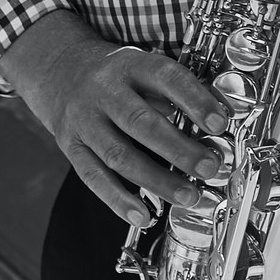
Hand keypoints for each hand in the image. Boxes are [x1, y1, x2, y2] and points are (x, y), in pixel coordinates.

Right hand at [0, 11, 228, 226]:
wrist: (60, 72)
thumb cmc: (119, 75)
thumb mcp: (146, 66)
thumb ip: (177, 90)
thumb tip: (217, 118)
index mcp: (132, 64)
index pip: (167, 78)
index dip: (194, 100)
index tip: (220, 123)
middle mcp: (104, 91)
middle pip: (141, 123)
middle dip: (179, 149)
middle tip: (209, 168)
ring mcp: (84, 120)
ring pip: (119, 155)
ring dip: (156, 180)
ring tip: (188, 196)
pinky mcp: (71, 146)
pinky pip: (93, 177)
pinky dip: (118, 199)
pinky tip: (142, 215)